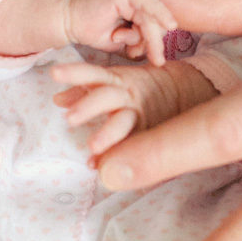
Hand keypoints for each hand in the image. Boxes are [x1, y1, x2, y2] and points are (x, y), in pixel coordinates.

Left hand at [52, 59, 214, 156]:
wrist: (185, 90)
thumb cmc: (142, 88)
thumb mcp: (114, 81)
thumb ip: (85, 88)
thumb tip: (56, 100)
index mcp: (119, 80)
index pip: (95, 75)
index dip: (75, 75)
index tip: (56, 82)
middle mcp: (129, 96)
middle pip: (108, 97)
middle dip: (89, 105)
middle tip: (70, 117)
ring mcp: (140, 115)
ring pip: (123, 121)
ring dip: (107, 133)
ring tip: (92, 148)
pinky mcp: (149, 129)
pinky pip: (131, 142)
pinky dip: (109, 157)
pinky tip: (93, 166)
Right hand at [64, 0, 175, 64]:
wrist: (68, 20)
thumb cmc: (91, 29)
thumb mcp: (119, 40)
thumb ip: (136, 39)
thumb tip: (153, 47)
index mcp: (135, 4)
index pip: (154, 22)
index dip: (156, 40)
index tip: (160, 58)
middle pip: (154, 19)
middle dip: (155, 42)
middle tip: (158, 61)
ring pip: (150, 16)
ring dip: (149, 37)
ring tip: (140, 53)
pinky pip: (147, 1)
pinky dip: (158, 12)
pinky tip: (170, 25)